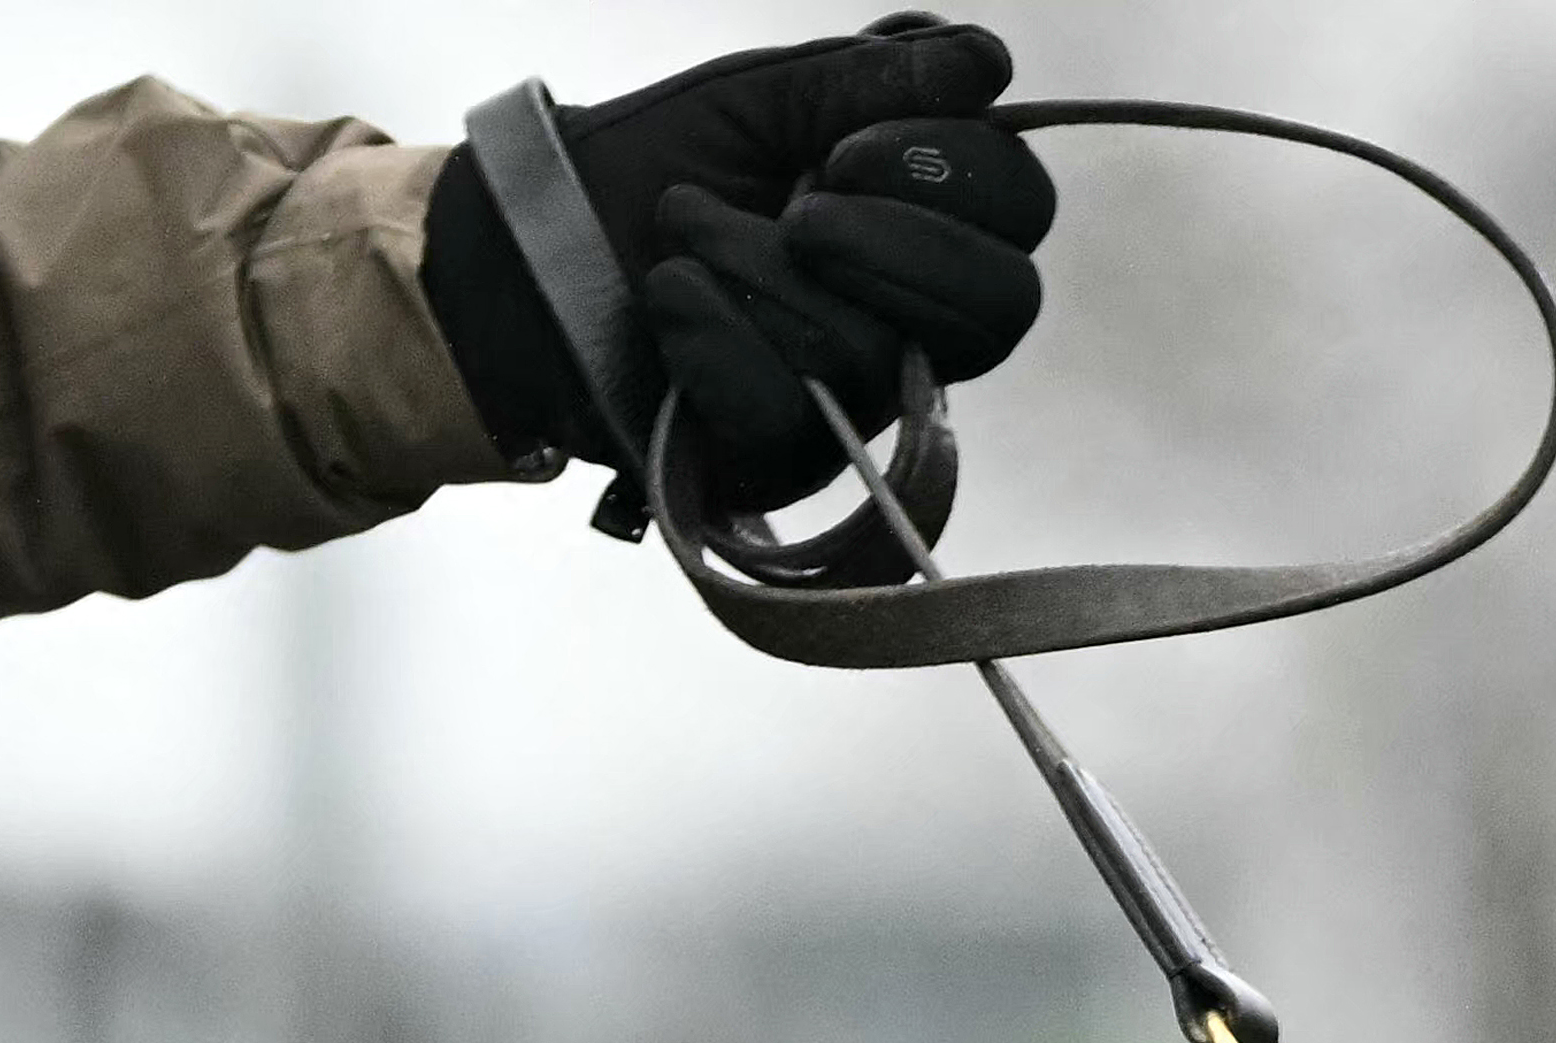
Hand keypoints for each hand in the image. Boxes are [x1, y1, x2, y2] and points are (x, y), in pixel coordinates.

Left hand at [426, 26, 1057, 513]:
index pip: (1018, 213)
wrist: (536, 255)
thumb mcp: (764, 96)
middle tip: (802, 207)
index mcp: (923, 221)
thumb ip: (872, 79)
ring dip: (757, 269)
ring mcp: (850, 406)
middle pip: (996, 308)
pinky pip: (784, 415)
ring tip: (682, 227)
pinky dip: (712, 337)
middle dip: (896, 247)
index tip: (849, 145)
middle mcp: (910, 322)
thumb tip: (989, 65)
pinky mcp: (778, 465)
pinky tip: (667, 299)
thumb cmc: (655, 168)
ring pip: (869, 353)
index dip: (956, 176)